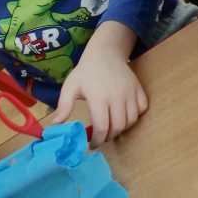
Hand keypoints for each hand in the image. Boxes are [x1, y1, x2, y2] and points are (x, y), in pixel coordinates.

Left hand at [51, 22, 147, 146]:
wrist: (105, 52)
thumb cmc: (86, 71)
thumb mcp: (70, 87)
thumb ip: (63, 107)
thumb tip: (55, 126)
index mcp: (99, 98)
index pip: (102, 127)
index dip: (97, 140)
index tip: (91, 145)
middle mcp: (117, 96)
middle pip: (118, 127)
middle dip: (109, 136)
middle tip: (101, 136)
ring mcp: (130, 92)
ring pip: (131, 120)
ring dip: (122, 128)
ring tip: (111, 126)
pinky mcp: (138, 89)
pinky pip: (142, 108)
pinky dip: (135, 115)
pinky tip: (124, 114)